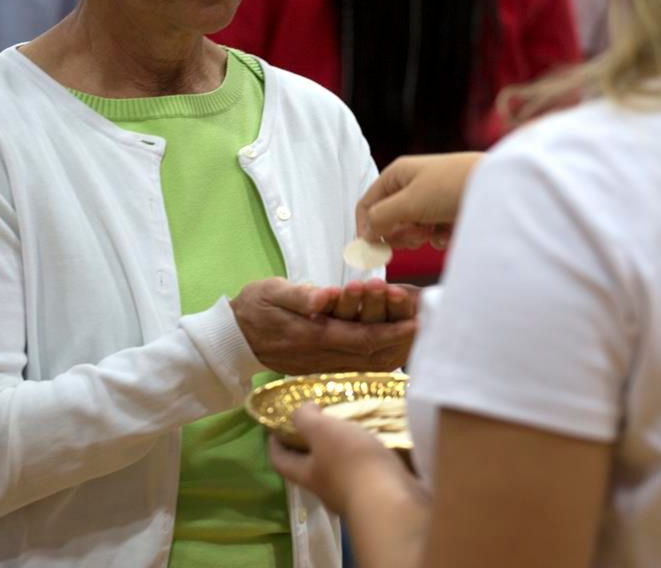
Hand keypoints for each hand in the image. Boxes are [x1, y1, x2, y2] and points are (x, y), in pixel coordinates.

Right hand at [230, 278, 416, 373]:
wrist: (232, 338)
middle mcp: (320, 357)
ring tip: (418, 335)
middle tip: (427, 327)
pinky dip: (380, 357)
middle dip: (400, 342)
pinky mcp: (321, 369)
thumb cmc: (254, 307)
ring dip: (394, 350)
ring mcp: (321, 366)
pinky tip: (396, 347)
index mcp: (311, 336)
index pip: (360, 338)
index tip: (415, 323)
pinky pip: (357, 367)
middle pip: (370, 355)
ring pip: (367, 364)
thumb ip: (301, 296)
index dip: (390, 332)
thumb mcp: (272, 291)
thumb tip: (326, 298)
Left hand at [270, 404, 419, 514]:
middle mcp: (327, 489)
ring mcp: (354, 494)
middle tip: (323, 420)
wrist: (393, 501)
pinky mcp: (379, 494)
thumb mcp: (323, 432)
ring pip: (343, 469)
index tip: (275, 428)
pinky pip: (370, 472)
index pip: (280, 461)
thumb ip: (306, 419)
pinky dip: (371, 457)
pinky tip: (381, 442)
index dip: (275, 445)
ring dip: (347, 450)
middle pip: (312, 467)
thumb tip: (301, 411)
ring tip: (357, 426)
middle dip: (314, 445)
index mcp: (308, 474)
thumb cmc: (351, 463)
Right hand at [356, 153, 483, 248]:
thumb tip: (364, 234)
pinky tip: (451, 231)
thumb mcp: (409, 202)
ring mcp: (432, 200)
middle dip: (398, 233)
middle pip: (389, 219)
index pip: (368, 203)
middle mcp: (413, 185)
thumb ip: (381, 218)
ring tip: (433, 231)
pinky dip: (439, 236)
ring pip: (411, 229)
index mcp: (398, 174)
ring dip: (419, 236)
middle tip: (413, 238)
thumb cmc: (450, 187)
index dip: (366, 227)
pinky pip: (434, 233)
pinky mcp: (450, 213)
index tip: (370, 251)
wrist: (500, 188)